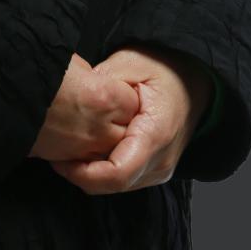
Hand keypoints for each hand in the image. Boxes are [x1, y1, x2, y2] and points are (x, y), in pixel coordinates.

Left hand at [46, 45, 212, 195]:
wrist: (194, 83)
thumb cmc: (164, 70)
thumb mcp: (131, 63)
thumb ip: (104, 81)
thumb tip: (75, 96)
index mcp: (155, 135)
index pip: (116, 173)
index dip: (82, 173)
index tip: (60, 159)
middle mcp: (161, 161)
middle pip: (113, 184)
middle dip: (81, 173)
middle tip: (56, 152)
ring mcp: (160, 170)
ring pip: (116, 186)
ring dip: (90, 173)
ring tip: (70, 149)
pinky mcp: (154, 171)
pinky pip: (124, 179)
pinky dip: (102, 169)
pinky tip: (88, 149)